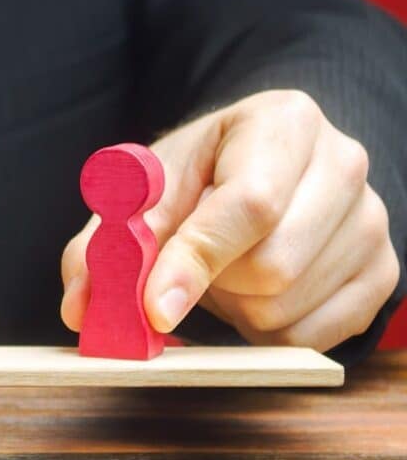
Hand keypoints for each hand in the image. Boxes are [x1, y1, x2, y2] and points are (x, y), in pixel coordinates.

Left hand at [61, 89, 399, 351]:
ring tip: (226, 270)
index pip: (248, 205)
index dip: (196, 261)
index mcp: (284, 122)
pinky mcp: (382, 272)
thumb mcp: (147, 188)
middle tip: (191, 265)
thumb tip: (83, 307)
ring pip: (288, 308)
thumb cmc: (200, 174)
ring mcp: (372, 221)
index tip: (153, 308)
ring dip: (234, 309)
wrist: (262, 166)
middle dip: (213, 284)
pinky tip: (254, 293)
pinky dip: (266, 332)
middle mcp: (344, 164)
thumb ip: (106, 242)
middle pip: (272, 268)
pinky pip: (312, 337)